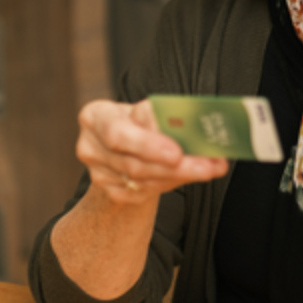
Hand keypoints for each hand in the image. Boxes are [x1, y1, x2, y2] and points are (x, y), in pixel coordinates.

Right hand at [76, 98, 228, 206]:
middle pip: (133, 163)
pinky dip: (172, 183)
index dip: (148, 145)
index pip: (118, 133)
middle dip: (175, 167)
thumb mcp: (147, 110)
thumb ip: (163, 116)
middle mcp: (91, 146)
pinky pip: (145, 192)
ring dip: (181, 176)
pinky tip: (192, 175)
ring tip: (210, 168)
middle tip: (207, 166)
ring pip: (143, 181)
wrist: (128, 143)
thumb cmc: (141, 120)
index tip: (177, 152)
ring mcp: (99, 173)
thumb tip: (197, 126)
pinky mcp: (113, 192)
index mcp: (96, 116)